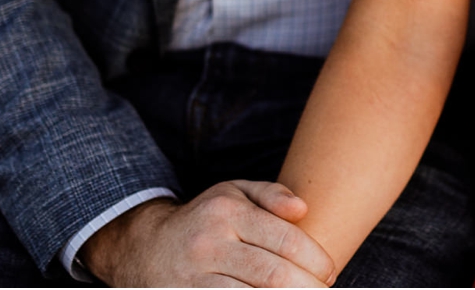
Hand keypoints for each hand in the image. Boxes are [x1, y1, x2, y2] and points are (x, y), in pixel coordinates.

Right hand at [80, 181, 333, 287]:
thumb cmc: (205, 219)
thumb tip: (303, 209)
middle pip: (273, 275)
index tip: (330, 272)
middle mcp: (210, 245)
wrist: (144, 248)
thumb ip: (271, 194)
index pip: (285, 240)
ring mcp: (195, 278)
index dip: (315, 260)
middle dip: (308, 288)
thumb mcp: (233, 193)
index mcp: (227, 213)